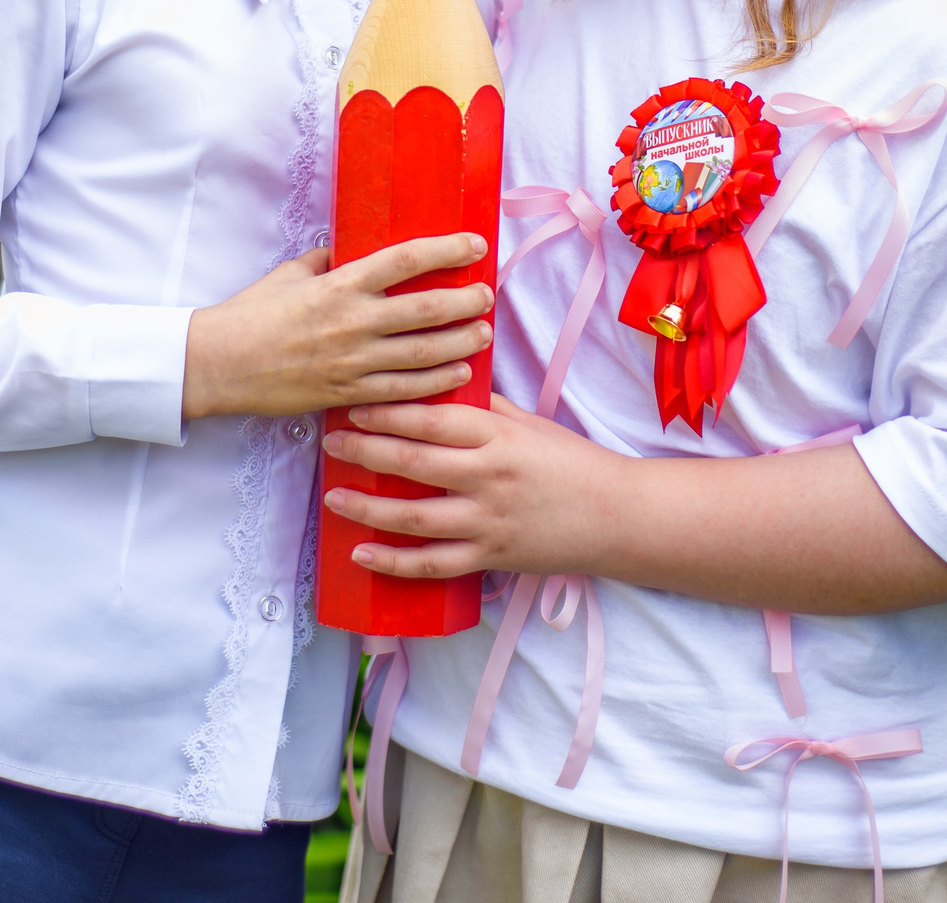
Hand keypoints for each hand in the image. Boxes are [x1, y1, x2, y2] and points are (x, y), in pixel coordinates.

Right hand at [182, 234, 493, 420]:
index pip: (405, 260)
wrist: (220, 364)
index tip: (475, 245)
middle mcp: (352, 321)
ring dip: (460, 342)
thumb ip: (327, 261)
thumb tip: (349, 249)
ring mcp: (352, 361)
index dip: (447, 250)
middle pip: (425, 309)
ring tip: (483, 332)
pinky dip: (436, 382)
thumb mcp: (291, 274)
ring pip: (422, 353)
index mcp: (340, 284)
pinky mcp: (348, 392)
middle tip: (487, 295)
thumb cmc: (252, 313)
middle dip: (465, 301)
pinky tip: (458, 372)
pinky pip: (403, 389)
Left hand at [320, 395, 626, 578]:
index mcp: (499, 437)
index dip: (388, 412)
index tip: (354, 405)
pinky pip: (432, 564)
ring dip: (366, 508)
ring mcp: (488, 521)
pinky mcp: (490, 557)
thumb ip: (485, 407)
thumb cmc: (572, 463)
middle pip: (413, 463)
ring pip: (414, 517)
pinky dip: (393, 562)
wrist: (616, 517)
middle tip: (330, 443)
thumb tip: (439, 382)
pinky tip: (362, 553)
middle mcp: (490, 478)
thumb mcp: (530, 423)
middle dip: (364, 452)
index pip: (432, 420)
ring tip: (333, 498)